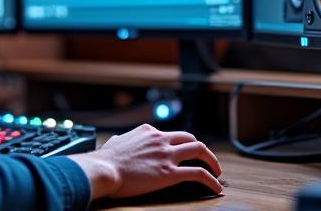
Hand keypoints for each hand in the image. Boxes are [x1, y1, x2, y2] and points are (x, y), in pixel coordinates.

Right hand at [67, 124, 221, 199]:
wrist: (102, 169)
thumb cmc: (104, 160)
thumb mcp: (115, 143)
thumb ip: (123, 141)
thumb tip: (119, 142)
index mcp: (148, 132)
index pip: (171, 134)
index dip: (182, 144)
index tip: (185, 152)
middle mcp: (160, 139)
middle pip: (190, 138)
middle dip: (201, 150)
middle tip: (207, 161)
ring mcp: (166, 155)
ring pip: (199, 150)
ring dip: (212, 161)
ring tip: (217, 173)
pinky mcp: (170, 173)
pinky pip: (198, 174)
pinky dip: (211, 180)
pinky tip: (215, 188)